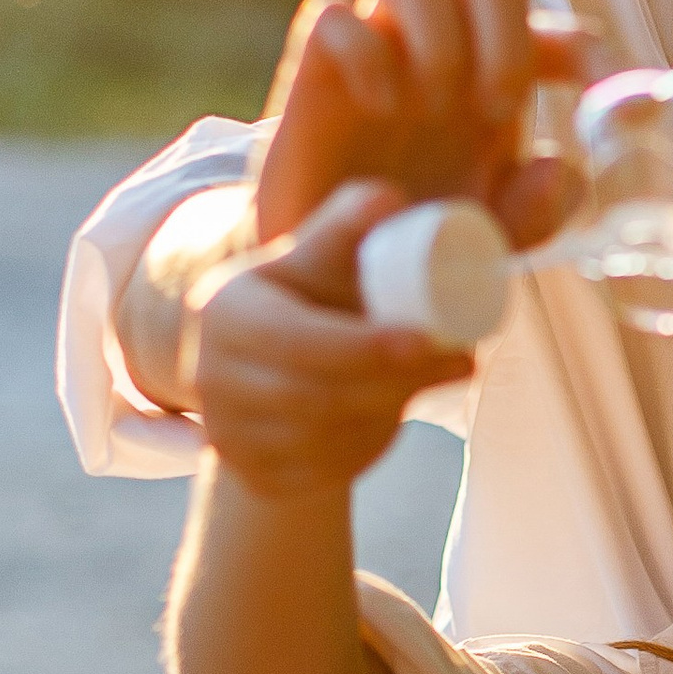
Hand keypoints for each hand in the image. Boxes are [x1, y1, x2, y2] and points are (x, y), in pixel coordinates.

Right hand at [191, 182, 468, 499]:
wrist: (270, 367)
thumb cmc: (313, 294)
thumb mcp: (323, 255)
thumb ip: (349, 223)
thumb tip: (388, 199)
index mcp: (224, 308)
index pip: (299, 340)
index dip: (367, 347)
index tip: (428, 340)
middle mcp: (210, 374)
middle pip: (317, 395)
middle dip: (398, 381)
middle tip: (462, 361)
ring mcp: (224, 431)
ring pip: (324, 439)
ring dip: (387, 413)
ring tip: (427, 380)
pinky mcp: (248, 474)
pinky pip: (320, 474)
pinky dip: (362, 450)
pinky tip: (384, 420)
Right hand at [250, 0, 591, 248]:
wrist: (331, 263)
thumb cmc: (422, 233)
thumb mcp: (492, 236)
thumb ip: (537, 210)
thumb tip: (564, 170)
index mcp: (504, 77)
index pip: (566, 40)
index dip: (599, 61)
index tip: (625, 112)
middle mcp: (448, 43)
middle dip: (504, 29)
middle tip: (497, 106)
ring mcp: (382, 44)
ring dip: (436, 32)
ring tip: (432, 106)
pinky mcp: (316, 62)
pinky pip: (334, 10)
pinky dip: (363, 50)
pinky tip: (376, 104)